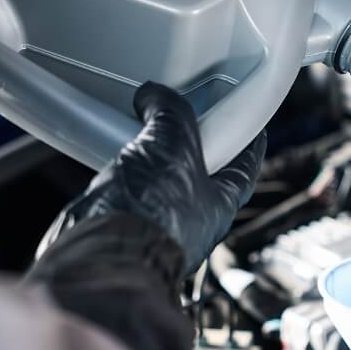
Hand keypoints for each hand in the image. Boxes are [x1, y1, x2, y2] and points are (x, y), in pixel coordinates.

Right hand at [37, 82, 265, 274]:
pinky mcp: (119, 223)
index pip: (244, 168)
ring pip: (156, 177)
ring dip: (145, 152)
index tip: (249, 125)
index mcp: (219, 204)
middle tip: (173, 112)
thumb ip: (171, 111)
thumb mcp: (173, 142)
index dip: (249, 142)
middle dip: (185, 139)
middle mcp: (190, 218)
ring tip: (134, 126)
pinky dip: (117, 168)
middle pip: (196, 168)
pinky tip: (106, 153)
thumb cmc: (150, 211)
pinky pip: (124, 187)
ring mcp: (153, 222)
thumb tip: (155, 96)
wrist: (100, 253)